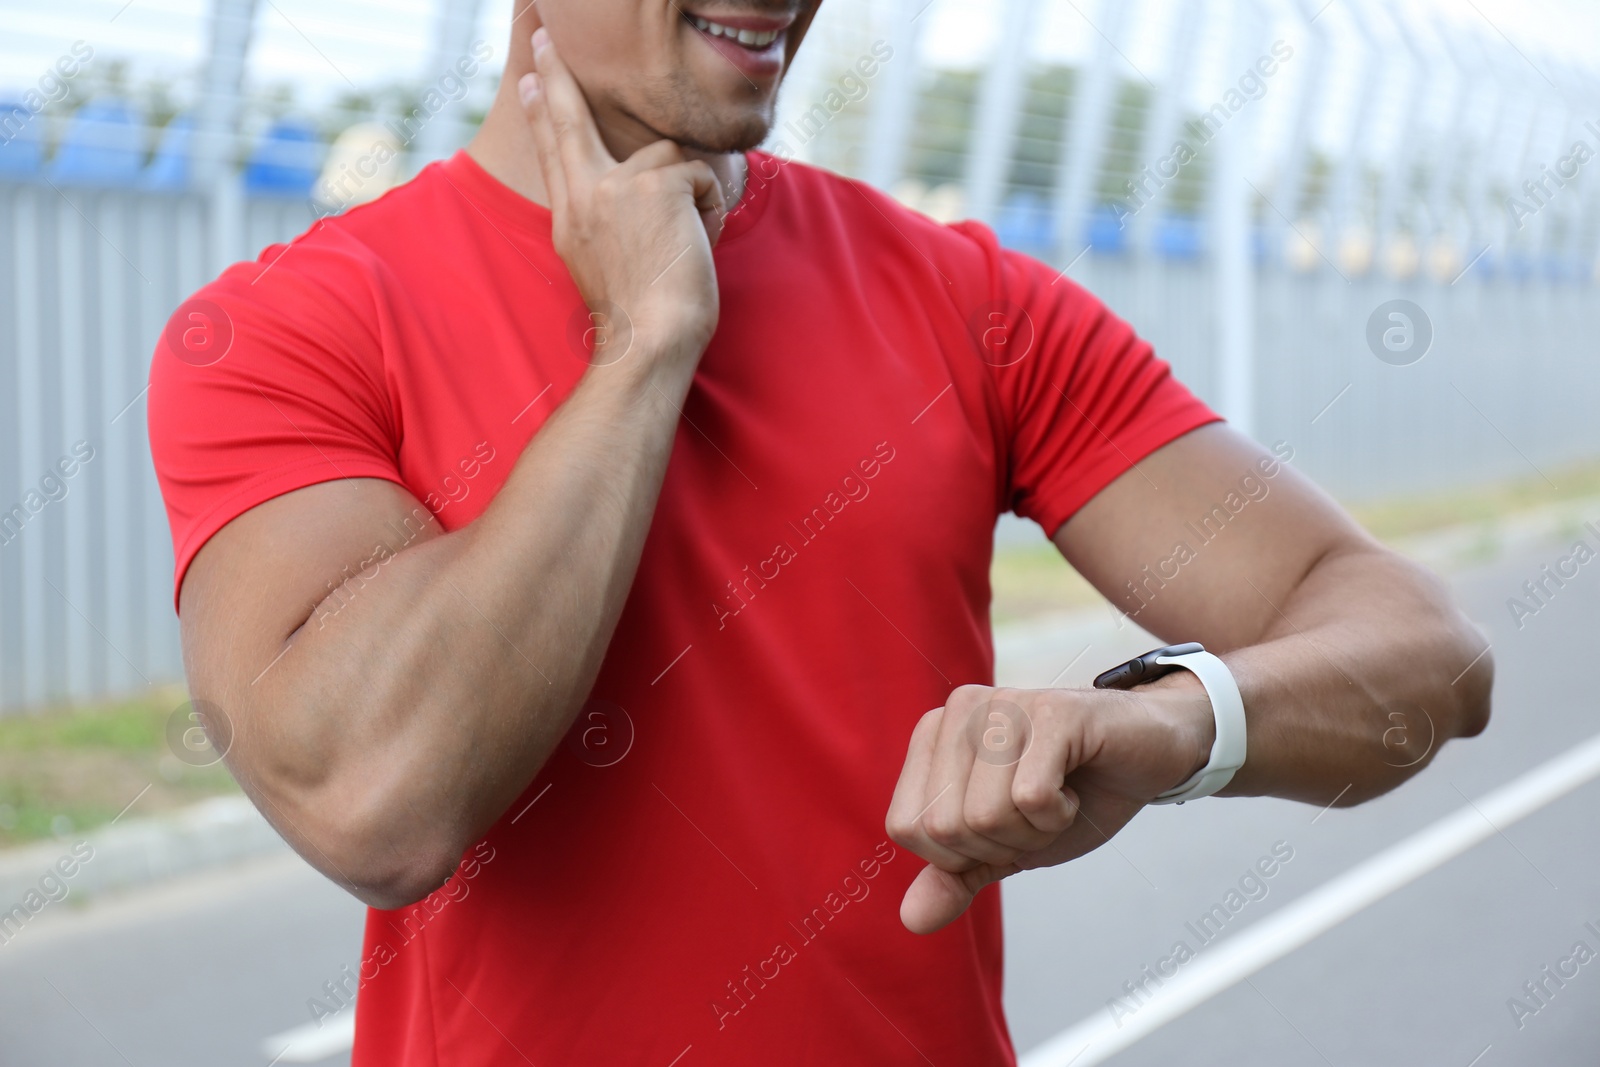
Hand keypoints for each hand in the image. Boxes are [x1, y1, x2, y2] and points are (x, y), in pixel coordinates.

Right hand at [521, 28, 725, 365]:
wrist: (650, 339)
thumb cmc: (640, 317)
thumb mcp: (603, 265)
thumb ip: (606, 220)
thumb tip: (632, 188)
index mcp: (570, 218)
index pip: (554, 152)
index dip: (542, 113)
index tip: (529, 81)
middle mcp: (586, 196)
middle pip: (571, 121)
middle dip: (558, 76)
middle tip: (545, 38)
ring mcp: (617, 187)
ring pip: (668, 157)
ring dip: (689, 195)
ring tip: (686, 243)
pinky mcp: (656, 186)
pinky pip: (699, 178)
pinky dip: (710, 210)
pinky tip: (698, 244)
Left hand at [884, 681, 1214, 933]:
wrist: (1150, 756)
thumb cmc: (1075, 794)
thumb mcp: (1008, 847)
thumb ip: (957, 876)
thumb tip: (912, 919)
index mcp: (934, 735)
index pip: (908, 826)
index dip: (960, 853)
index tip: (1005, 825)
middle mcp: (960, 711)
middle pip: (946, 826)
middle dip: (1002, 844)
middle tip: (1038, 812)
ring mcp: (1004, 706)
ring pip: (985, 816)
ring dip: (1033, 832)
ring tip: (1058, 798)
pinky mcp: (1052, 711)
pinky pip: (1031, 798)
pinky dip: (1059, 815)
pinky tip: (1074, 787)